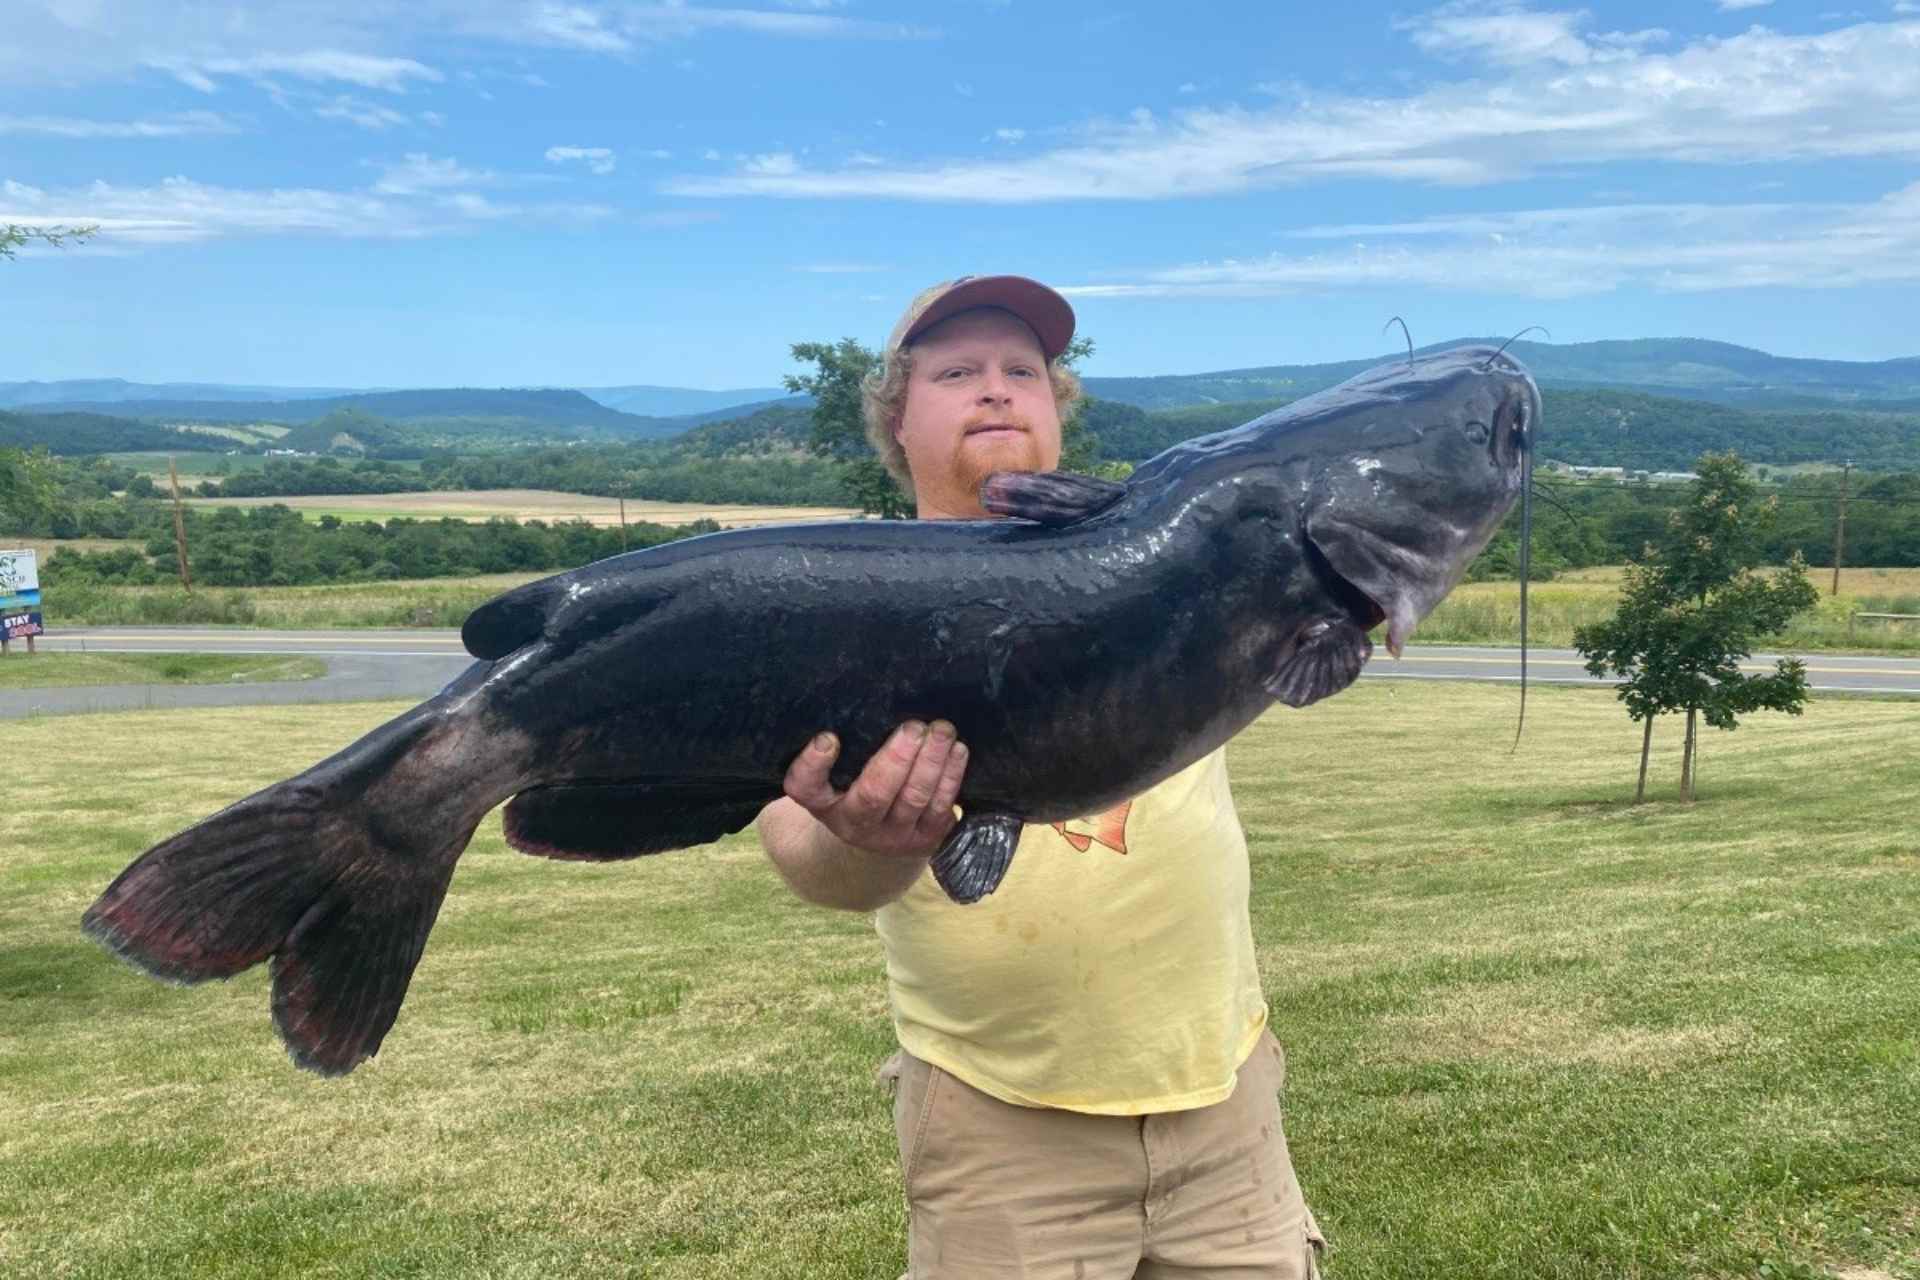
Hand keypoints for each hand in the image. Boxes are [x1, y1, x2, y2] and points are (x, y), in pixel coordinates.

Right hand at [782, 720, 968, 859]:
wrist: (878, 837)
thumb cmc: (855, 787)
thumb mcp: (837, 772)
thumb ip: (845, 745)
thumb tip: (870, 694)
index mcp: (823, 802)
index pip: (805, 787)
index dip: (813, 765)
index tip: (827, 738)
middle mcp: (853, 824)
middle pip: (873, 795)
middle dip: (897, 759)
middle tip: (914, 727)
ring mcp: (891, 836)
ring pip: (914, 799)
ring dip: (932, 762)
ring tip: (942, 731)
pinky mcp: (925, 839)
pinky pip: (940, 808)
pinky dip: (950, 777)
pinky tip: (957, 751)